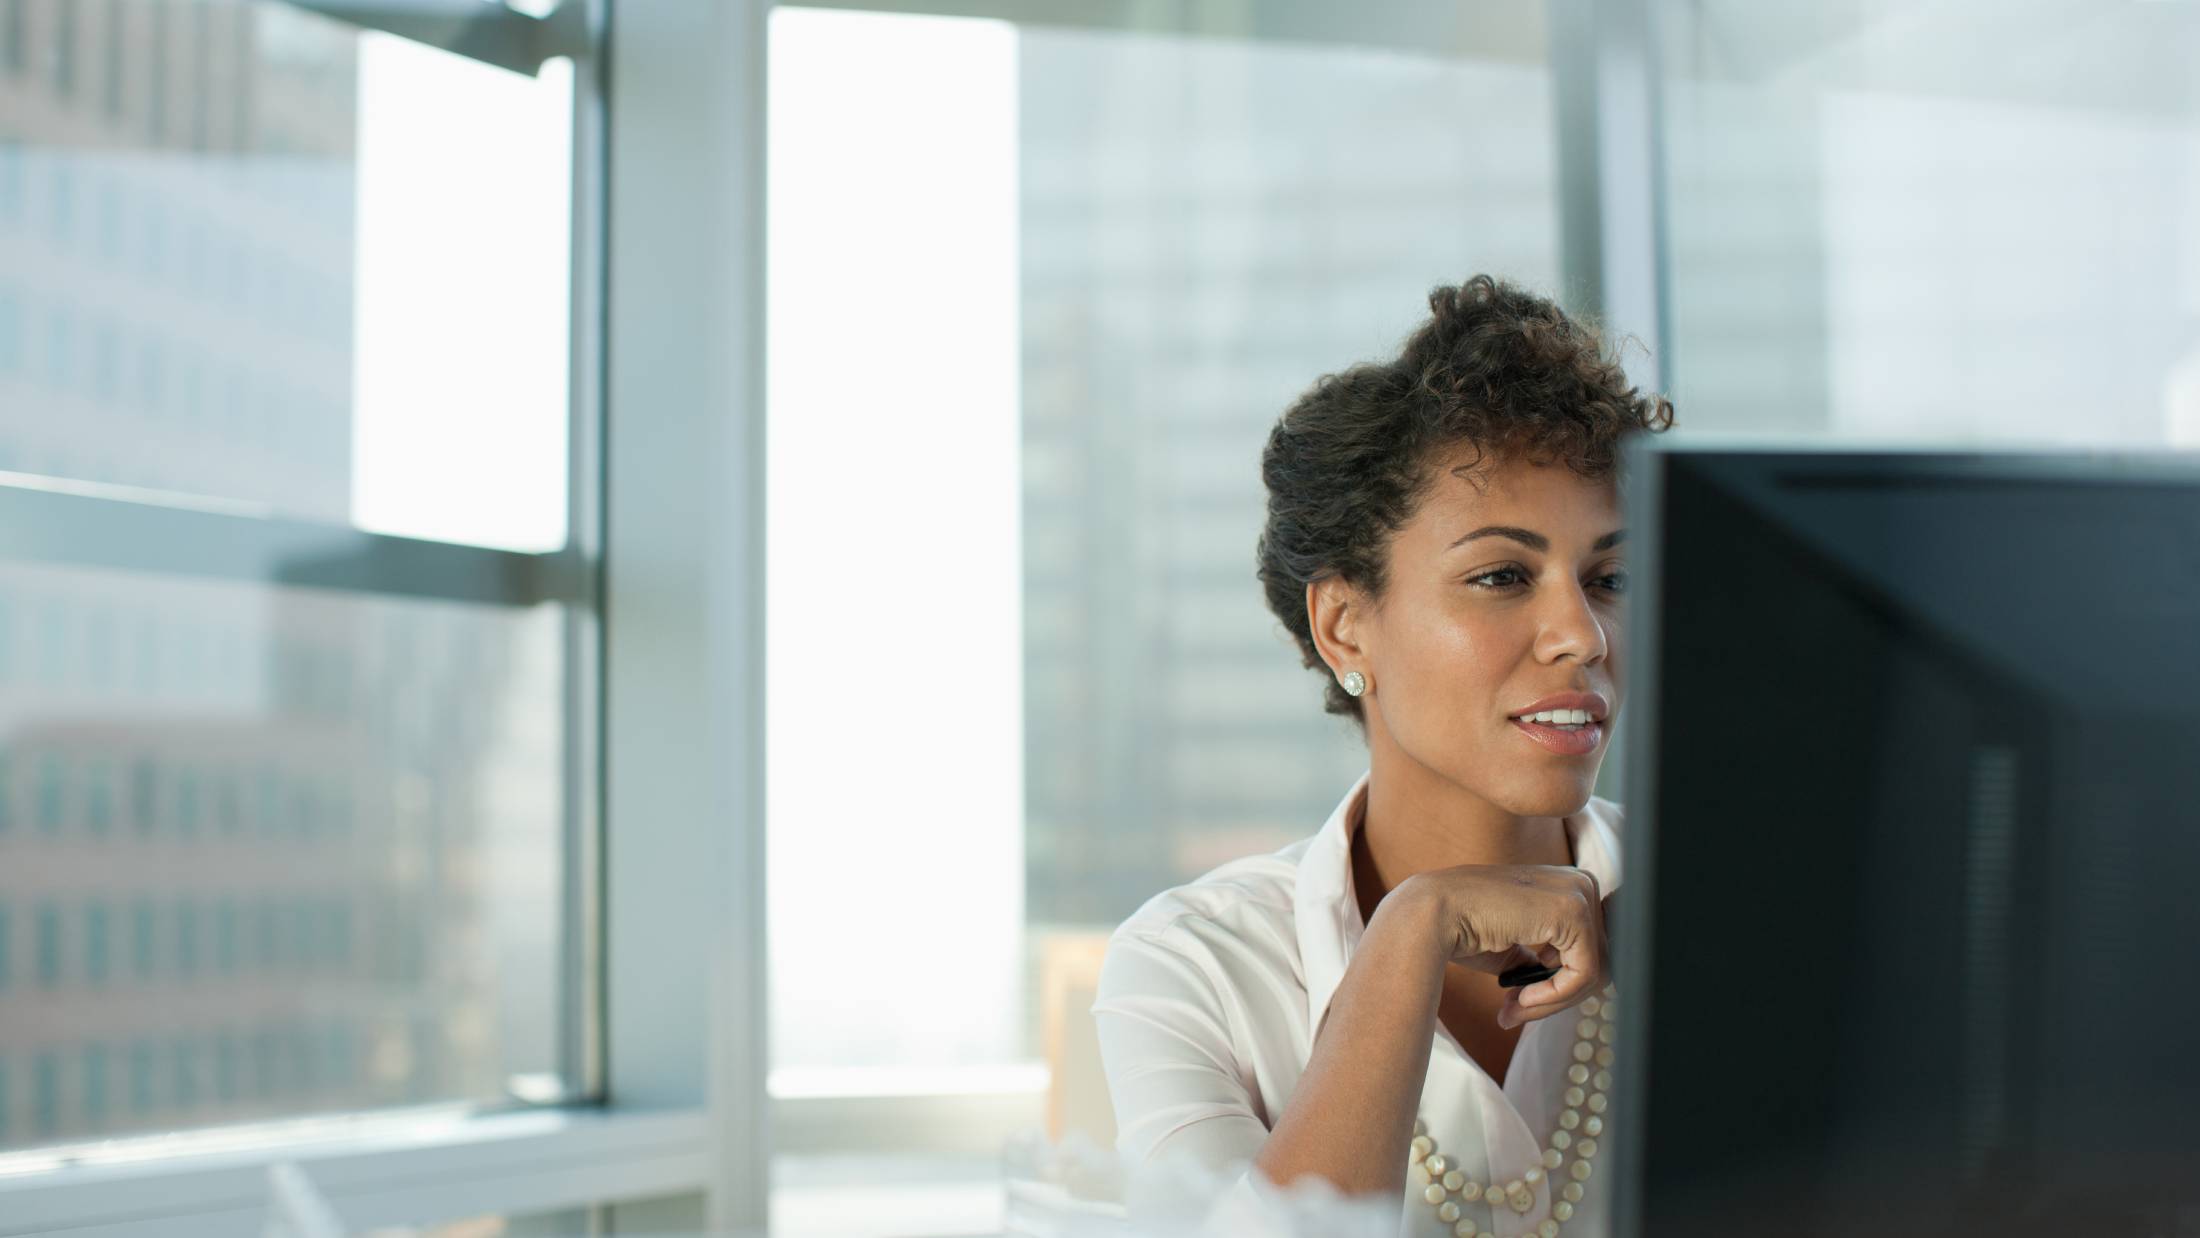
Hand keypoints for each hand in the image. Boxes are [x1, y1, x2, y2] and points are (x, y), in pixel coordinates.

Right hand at [1394, 866, 1613, 1028]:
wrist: (1434, 914)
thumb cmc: (1464, 927)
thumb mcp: (1514, 946)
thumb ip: (1543, 961)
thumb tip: (1563, 992)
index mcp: (1567, 886)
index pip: (1588, 948)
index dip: (1560, 983)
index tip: (1524, 1002)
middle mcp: (1580, 883)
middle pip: (1598, 961)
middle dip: (1557, 996)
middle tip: (1516, 1011)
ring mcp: (1580, 894)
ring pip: (1595, 972)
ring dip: (1554, 1001)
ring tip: (1515, 1009)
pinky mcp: (1574, 914)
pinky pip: (1584, 974)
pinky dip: (1554, 996)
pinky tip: (1520, 998)